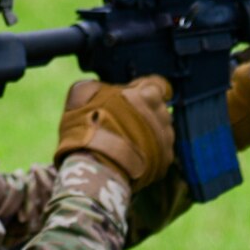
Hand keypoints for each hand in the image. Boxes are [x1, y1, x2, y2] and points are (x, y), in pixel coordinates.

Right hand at [54, 75, 175, 190]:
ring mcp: (166, 139)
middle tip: (125, 120)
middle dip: (145, 111)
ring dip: (148, 132)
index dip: (146, 89)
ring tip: (127, 140)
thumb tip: (100, 88)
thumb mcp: (83, 95)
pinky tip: (132, 155)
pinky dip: (150, 153)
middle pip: (159, 108)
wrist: (97, 164)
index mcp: (147, 94)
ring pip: (161, 130)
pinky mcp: (165, 161)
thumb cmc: (90, 125)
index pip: (158, 85)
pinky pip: (161, 152)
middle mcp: (162, 114)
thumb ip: (97, 87)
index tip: (135, 95)